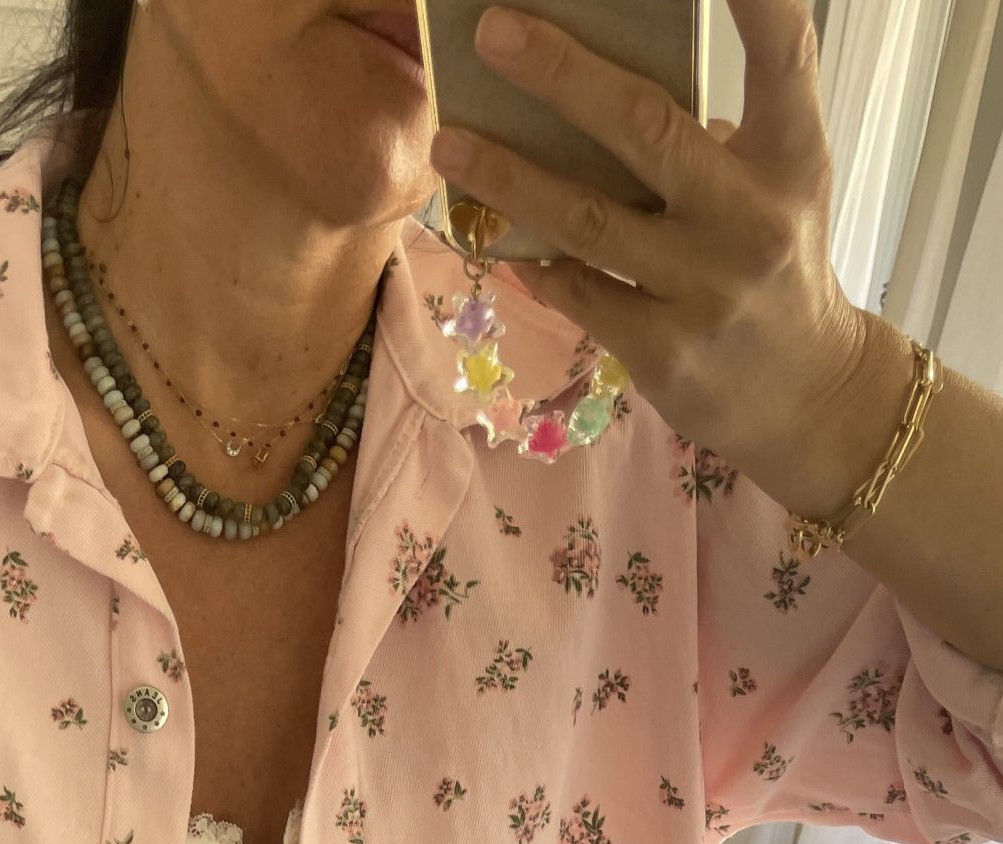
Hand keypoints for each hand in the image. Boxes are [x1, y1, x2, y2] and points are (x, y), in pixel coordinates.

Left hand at [428, 0, 870, 473]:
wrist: (807, 395)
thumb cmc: (775, 262)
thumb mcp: (775, 185)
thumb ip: (711, 133)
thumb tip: (590, 82)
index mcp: (790, 156)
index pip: (783, 53)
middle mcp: (753, 217)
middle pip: (647, 127)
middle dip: (562, 76)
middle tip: (493, 32)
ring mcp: (708, 290)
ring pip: (588, 220)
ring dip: (509, 177)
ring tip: (449, 143)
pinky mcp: (667, 352)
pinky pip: (579, 292)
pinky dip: (535, 262)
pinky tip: (494, 232)